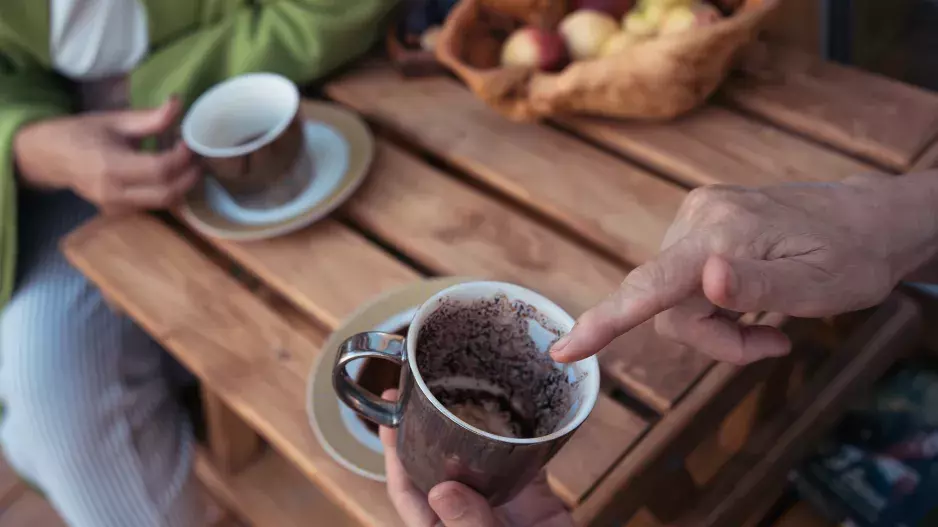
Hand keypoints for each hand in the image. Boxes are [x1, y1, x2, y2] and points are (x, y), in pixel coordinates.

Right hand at [13, 98, 198, 211]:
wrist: (50, 157)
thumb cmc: (81, 133)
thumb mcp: (114, 120)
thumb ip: (149, 118)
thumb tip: (178, 103)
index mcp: (110, 165)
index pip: (160, 169)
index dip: (183, 158)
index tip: (192, 143)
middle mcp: (113, 192)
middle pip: (167, 193)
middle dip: (190, 176)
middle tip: (200, 157)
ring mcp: (116, 207)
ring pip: (164, 203)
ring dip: (183, 186)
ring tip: (190, 165)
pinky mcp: (119, 213)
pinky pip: (153, 206)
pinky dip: (169, 192)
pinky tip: (174, 175)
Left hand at [380, 390, 572, 526]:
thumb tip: (440, 491)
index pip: (407, 489)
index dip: (394, 454)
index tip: (388, 418)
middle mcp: (467, 511)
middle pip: (438, 464)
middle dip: (426, 427)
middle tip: (416, 388)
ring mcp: (501, 503)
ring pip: (480, 457)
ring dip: (471, 425)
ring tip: (460, 387)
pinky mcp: (535, 497)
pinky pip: (524, 459)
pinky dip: (522, 434)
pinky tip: (517, 407)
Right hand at [551, 173, 937, 364]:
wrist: (871, 219)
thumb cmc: (856, 258)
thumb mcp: (824, 284)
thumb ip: (761, 284)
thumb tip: (706, 280)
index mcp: (723, 234)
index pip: (653, 285)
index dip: (607, 321)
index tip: (565, 349)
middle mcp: (697, 217)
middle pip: (666, 305)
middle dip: (711, 338)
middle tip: (770, 346)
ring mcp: (696, 215)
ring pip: (673, 297)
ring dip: (714, 325)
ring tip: (769, 325)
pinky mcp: (699, 220)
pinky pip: (684, 279)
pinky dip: (713, 305)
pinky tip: (750, 299)